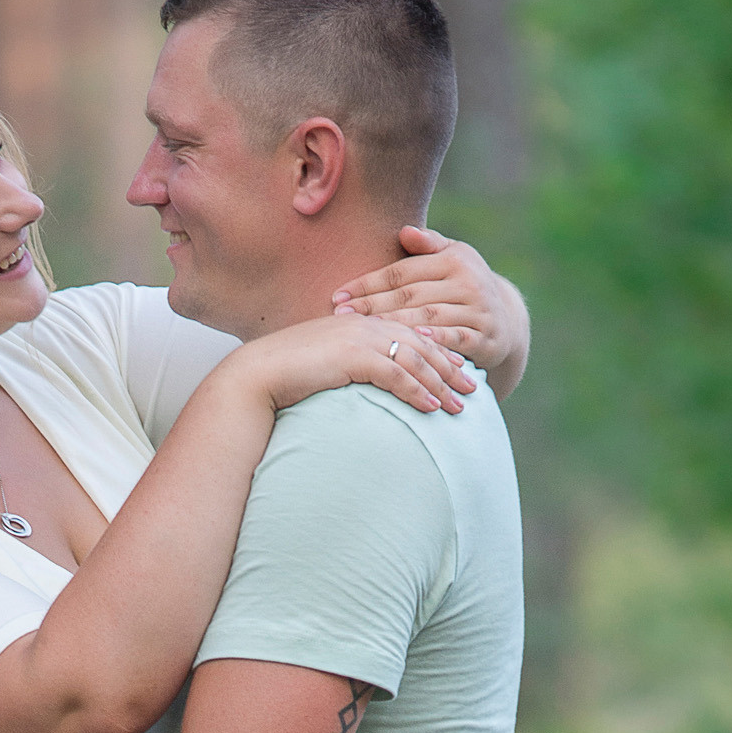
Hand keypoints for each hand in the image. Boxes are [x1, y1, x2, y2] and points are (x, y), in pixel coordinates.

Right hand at [225, 313, 475, 422]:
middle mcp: (365, 326)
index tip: (458, 369)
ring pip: (414, 359)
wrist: (258, 375)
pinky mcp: (354, 357)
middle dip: (450, 367)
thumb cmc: (285, 377)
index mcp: (360, 324)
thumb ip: (348, 369)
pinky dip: (418, 391)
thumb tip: (360, 386)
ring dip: (441, 384)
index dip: (437, 352)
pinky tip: (433, 407)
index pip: (408, 334)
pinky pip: (396, 374)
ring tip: (461, 406)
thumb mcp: (324, 368)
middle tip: (473, 388)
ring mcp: (361, 339)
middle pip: (420, 344)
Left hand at [331, 226, 530, 390]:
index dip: (368, 283)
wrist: (506, 320)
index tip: (338, 296)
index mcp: (453, 258)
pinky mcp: (485, 336)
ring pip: (428, 317)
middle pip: (410, 295)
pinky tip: (412, 344)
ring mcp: (478, 309)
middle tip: (341, 317)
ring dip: (394, 325)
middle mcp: (467, 281)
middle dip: (372, 306)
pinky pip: (455, 339)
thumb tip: (404, 231)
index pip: (401, 272)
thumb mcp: (452, 259)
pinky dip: (435, 341)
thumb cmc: (465, 286)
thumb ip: (428, 246)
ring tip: (364, 333)